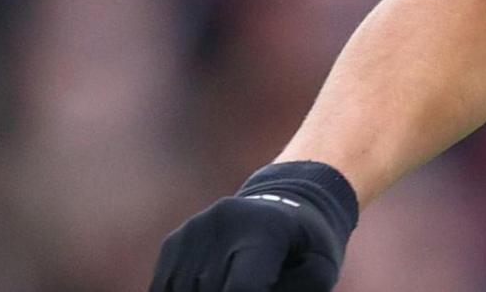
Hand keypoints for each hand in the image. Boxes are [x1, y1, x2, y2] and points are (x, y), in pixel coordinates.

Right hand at [149, 162, 358, 291]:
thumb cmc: (307, 246)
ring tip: (236, 282)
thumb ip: (293, 290)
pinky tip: (211, 285)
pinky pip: (166, 287)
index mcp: (265, 229)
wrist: (286, 204)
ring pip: (184, 291)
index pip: (242, 288)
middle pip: (213, 291)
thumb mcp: (319, 270)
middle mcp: (223, 222)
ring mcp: (193, 230)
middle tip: (252, 284)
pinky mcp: (174, 242)